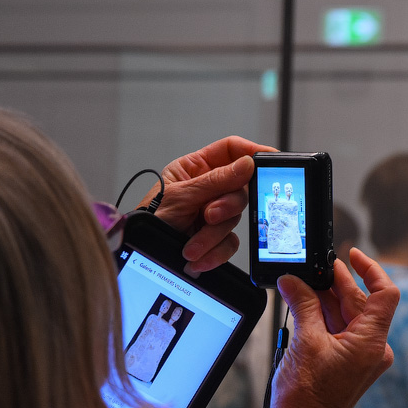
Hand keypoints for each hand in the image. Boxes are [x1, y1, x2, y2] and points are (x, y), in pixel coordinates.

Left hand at [141, 136, 273, 272]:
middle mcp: (208, 189)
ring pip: (234, 218)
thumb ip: (216, 181)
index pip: (231, 151)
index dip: (251, 152)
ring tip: (191, 246)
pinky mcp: (215, 238)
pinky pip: (230, 242)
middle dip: (225, 206)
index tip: (268, 160)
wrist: (140, 255)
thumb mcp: (180, 196)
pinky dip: (215, 251)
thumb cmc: (149, 219)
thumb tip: (248, 164)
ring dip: (212, 235)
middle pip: (239, 188)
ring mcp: (213, 214)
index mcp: (197, 168)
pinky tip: (198, 257)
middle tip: (210, 215)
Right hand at [270, 248, 398, 407]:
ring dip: (327, 298)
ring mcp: (361, 357)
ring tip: (303, 283)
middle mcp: (373, 348)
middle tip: (315, 266)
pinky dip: (324, 316)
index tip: (352, 255)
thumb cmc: (306, 398)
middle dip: (338, 282)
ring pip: (348, 315)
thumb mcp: (303, 342)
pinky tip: (304, 304)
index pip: (385, 293)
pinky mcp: (347, 363)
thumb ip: (303, 305)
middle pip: (361, 302)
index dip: (371, 269)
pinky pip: (340, 330)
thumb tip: (294, 280)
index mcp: (372, 342)